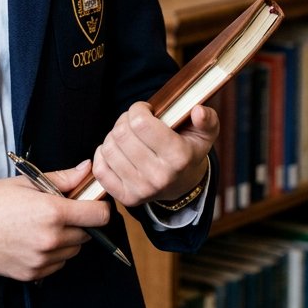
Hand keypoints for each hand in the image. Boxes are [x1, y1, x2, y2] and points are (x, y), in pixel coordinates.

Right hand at [0, 161, 110, 281]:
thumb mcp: (26, 182)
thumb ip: (62, 179)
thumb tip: (86, 170)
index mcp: (51, 213)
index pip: (98, 216)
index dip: (99, 207)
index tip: (92, 202)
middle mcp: (51, 240)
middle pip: (87, 235)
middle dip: (79, 222)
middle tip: (58, 210)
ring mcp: (42, 261)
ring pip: (72, 252)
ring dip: (66, 239)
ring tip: (40, 225)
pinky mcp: (32, 275)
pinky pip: (56, 265)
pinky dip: (52, 254)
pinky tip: (32, 239)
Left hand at [91, 101, 218, 208]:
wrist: (183, 184)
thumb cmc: (189, 150)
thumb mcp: (204, 133)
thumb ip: (207, 119)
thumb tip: (198, 110)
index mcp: (179, 157)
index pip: (140, 122)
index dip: (139, 109)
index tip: (146, 111)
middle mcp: (160, 177)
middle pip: (122, 133)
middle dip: (125, 120)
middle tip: (135, 123)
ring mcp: (142, 190)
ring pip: (109, 148)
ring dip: (114, 136)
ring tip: (127, 136)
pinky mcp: (127, 198)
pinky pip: (100, 169)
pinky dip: (103, 155)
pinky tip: (117, 151)